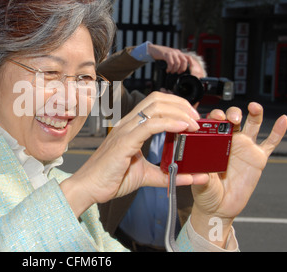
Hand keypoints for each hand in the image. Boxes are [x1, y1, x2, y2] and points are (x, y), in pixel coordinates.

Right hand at [61, 92, 208, 217]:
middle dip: (181, 104)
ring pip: (155, 108)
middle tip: (197, 119)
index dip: (176, 104)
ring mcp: (125, 131)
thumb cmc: (110, 178)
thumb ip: (167, 175)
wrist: (89, 188)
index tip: (192, 118)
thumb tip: (192, 177)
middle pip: (157, 99)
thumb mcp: (146, 175)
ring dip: (179, 112)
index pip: (155, 103)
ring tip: (194, 124)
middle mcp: (128, 124)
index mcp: (131, 127)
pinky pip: (149, 125)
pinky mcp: (124, 142)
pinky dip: (169, 123)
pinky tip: (182, 128)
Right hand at [147, 43, 192, 73]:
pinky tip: (167, 70)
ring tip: (171, 72)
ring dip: (175, 69)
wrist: (153, 49)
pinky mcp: (166, 54)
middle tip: (178, 73)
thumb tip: (179, 69)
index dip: (191, 64)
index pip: (189, 57)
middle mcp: (177, 52)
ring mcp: (172, 53)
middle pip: (184, 61)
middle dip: (182, 69)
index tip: (190, 70)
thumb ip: (175, 60)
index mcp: (179, 53)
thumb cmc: (162, 54)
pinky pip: (171, 63)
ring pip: (177, 63)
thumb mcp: (171, 56)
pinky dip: (170, 68)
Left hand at [190, 103, 286, 246]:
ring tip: (254, 107)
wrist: (219, 206)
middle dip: (232, 113)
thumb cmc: (205, 191)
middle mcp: (229, 141)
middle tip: (232, 118)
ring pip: (252, 125)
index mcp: (211, 142)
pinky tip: (283, 119)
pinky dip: (278, 131)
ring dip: (254, 113)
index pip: (213, 123)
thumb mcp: (199, 182)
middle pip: (233, 118)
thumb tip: (201, 175)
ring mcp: (245, 148)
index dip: (215, 116)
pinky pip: (270, 142)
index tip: (214, 117)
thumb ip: (200, 177)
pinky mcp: (258, 158)